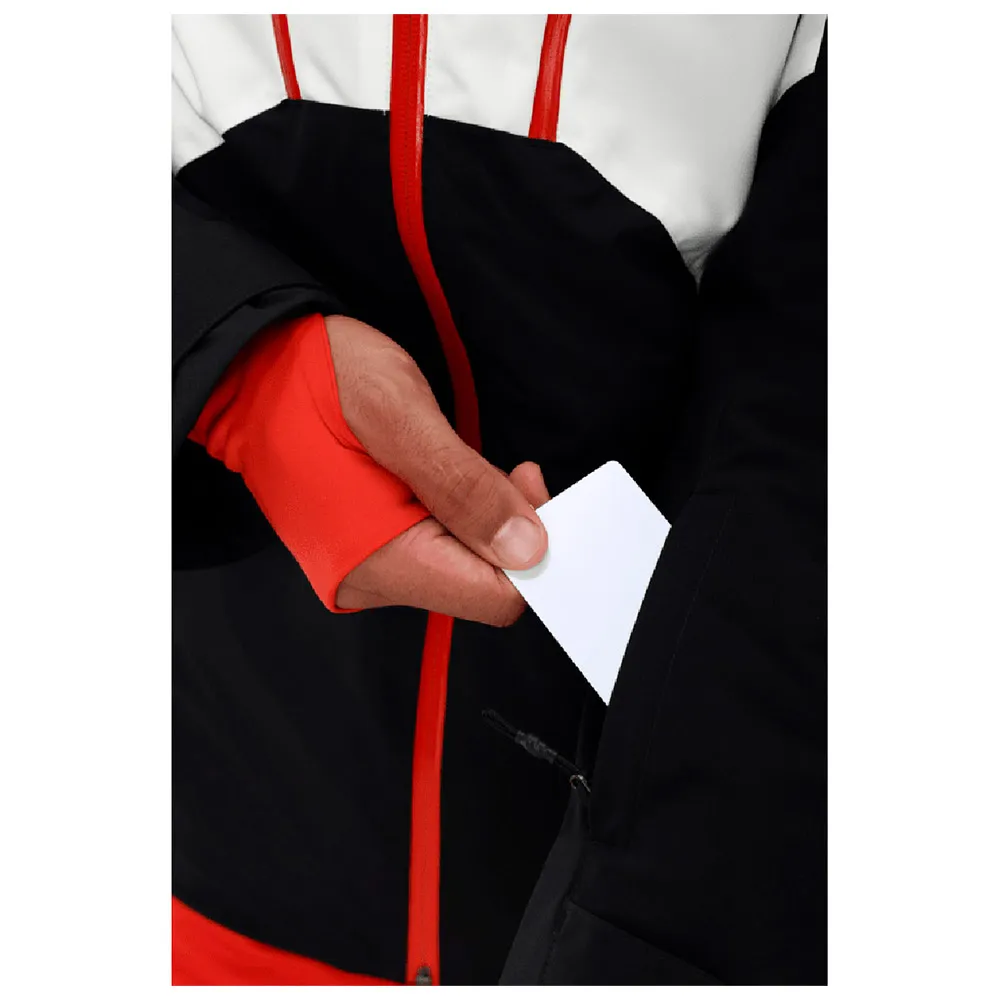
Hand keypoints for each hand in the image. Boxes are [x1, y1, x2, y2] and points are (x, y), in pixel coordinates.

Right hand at [327, 316, 549, 625]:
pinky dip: (461, 515)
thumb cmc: (314, 377)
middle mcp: (370, 578)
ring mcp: (368, 567)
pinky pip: (439, 549)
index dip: (530, 551)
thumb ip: (464, 484)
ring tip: (458, 460)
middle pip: (482, 586)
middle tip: (505, 467)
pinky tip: (446, 475)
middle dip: (508, 529)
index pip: (491, 598)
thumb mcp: (398, 413)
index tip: (528, 487)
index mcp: (377, 559)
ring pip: (464, 566)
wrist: (251, 370)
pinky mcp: (370, 549)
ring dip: (483, 516)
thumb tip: (527, 548)